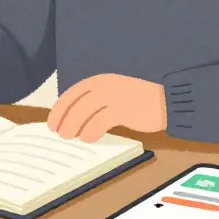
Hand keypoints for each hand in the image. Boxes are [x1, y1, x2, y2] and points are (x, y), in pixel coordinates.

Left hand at [47, 74, 166, 141]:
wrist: (166, 101)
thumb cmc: (140, 100)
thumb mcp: (115, 95)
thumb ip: (97, 102)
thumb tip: (75, 119)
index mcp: (101, 81)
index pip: (72, 94)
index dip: (59, 109)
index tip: (52, 122)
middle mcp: (104, 86)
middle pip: (75, 103)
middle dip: (63, 119)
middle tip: (59, 133)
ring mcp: (113, 96)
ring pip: (83, 112)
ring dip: (74, 126)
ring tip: (71, 137)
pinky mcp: (122, 109)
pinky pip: (100, 121)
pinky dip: (91, 131)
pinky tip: (88, 138)